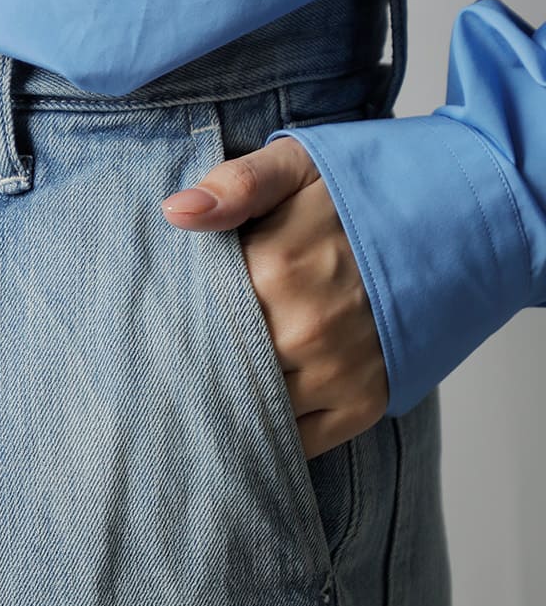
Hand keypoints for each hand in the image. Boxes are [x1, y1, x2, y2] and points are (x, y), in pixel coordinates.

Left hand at [159, 136, 387, 458]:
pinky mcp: (363, 404)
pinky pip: (297, 441)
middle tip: (156, 374)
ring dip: (224, 406)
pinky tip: (244, 421)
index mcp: (276, 271)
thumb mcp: (299, 164)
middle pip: (216, 370)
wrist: (462, 220)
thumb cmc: (369, 190)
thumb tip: (176, 212)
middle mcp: (303, 333)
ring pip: (252, 410)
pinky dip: (268, 433)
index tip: (145, 331)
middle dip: (186, 371)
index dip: (167, 326)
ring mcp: (337, 374)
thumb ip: (236, 185)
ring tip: (195, 398)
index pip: (192, 317)